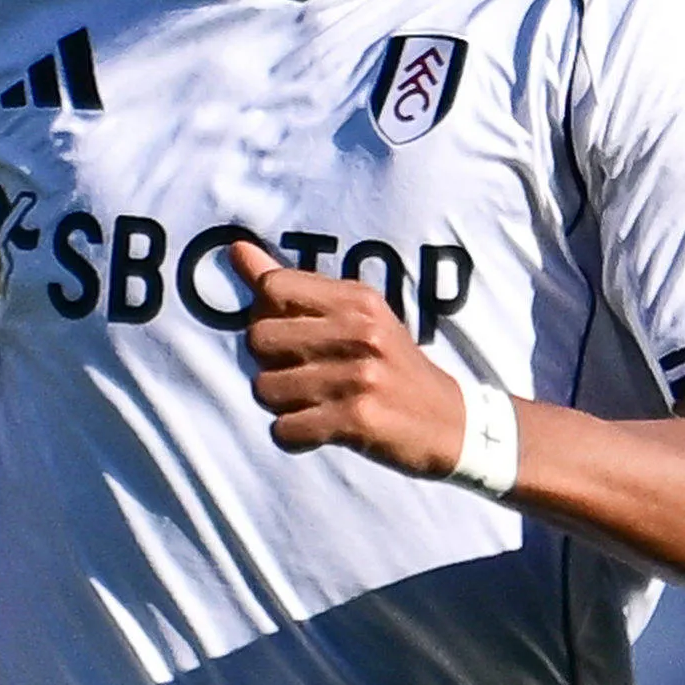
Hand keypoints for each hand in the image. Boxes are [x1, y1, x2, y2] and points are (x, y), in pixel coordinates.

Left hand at [227, 242, 482, 483]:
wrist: (450, 422)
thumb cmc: (390, 365)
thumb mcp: (356, 314)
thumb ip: (293, 287)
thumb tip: (235, 249)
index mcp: (357, 299)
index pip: (271, 287)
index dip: (264, 315)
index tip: (289, 336)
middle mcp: (359, 330)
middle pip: (258, 338)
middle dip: (268, 363)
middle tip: (300, 376)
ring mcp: (358, 375)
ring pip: (265, 388)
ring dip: (281, 404)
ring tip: (314, 403)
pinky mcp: (356, 418)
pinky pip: (285, 429)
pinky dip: (294, 436)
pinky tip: (320, 429)